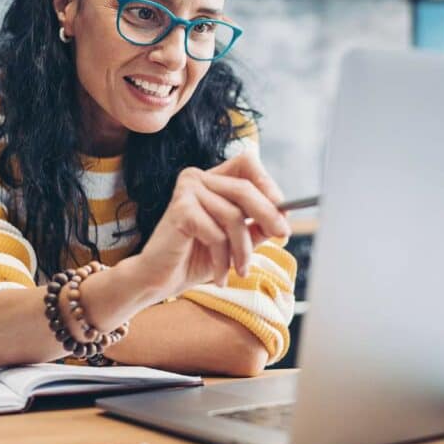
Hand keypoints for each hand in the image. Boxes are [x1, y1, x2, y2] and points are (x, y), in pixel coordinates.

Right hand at [134, 153, 290, 297]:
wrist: (157, 280)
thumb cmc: (195, 259)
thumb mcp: (234, 241)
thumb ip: (256, 226)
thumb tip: (285, 216)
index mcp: (210, 179)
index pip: (247, 163)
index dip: (268, 183)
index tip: (284, 210)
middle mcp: (196, 177)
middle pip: (245, 189)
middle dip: (269, 215)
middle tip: (283, 236)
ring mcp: (186, 190)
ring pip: (234, 217)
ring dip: (242, 250)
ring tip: (240, 271)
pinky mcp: (180, 209)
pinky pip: (217, 234)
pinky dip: (222, 259)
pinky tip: (219, 274)